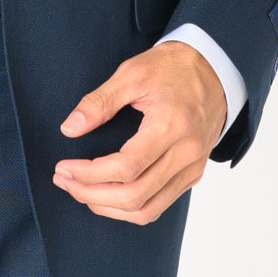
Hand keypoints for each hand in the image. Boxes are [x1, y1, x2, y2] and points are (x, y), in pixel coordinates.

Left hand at [51, 40, 227, 224]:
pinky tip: (108, 195)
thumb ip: (100, 101)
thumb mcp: (132, 73)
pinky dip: (131, 207)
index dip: (89, 173)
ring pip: (148, 209)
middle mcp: (186, 154)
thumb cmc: (172, 67)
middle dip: (92, 194)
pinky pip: (161, 203)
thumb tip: (70, 128)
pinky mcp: (193, 173)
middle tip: (64, 181)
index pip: (126, 167)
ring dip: (109, 207)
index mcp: (171, 127)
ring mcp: (192, 167)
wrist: (214, 69)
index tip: (64, 167)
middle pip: (135, 195)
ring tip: (80, 191)